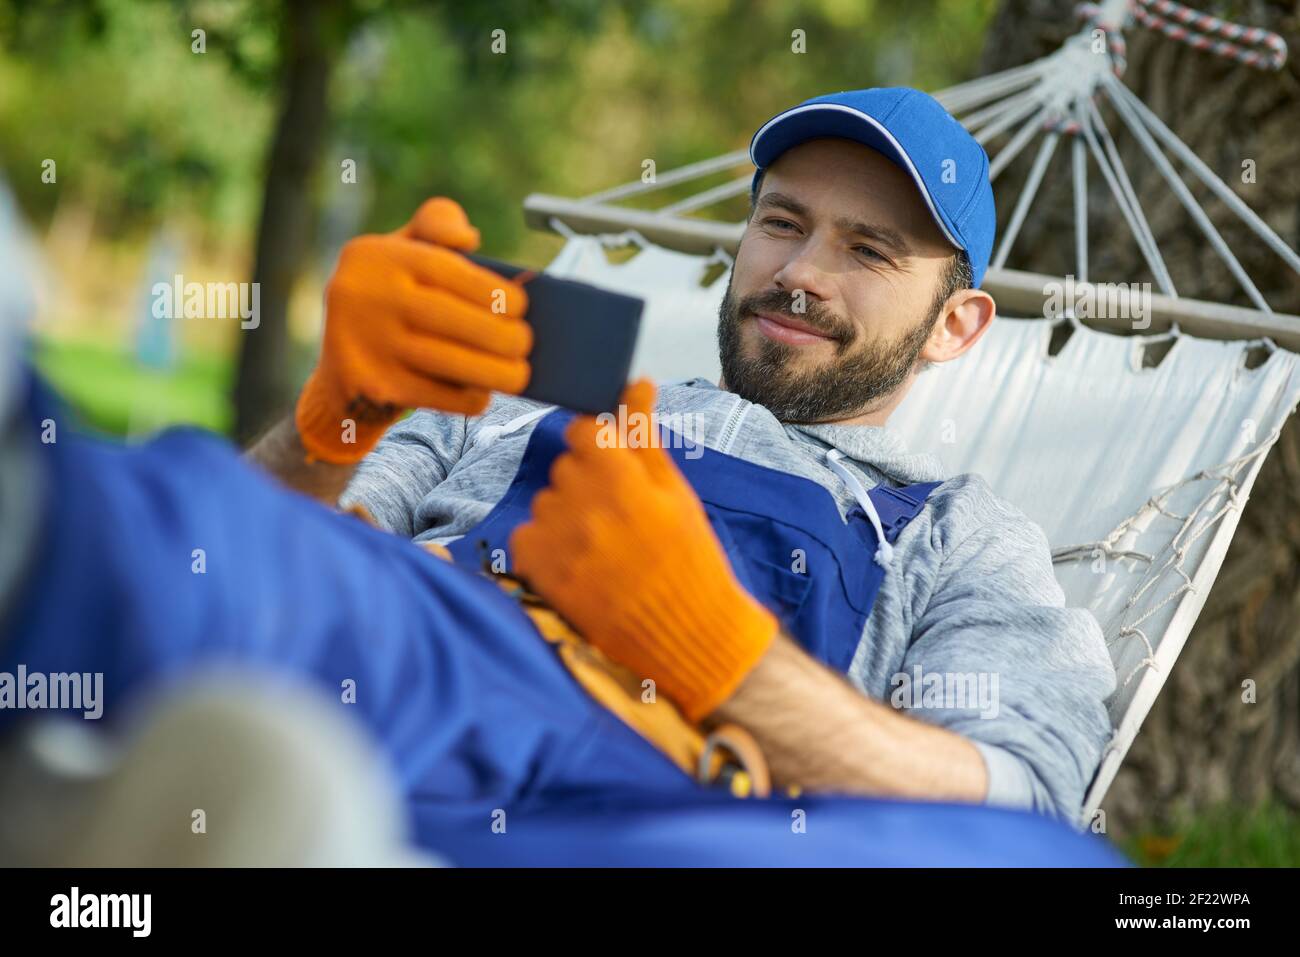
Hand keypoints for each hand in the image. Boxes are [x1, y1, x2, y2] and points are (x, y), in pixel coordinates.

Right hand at [296, 198, 531, 462]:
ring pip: (447, 360)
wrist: (341, 375)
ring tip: (519, 374)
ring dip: (495, 371)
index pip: (446, 269)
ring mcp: (363, 343)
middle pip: (449, 317)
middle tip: (524, 344)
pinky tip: (484, 392)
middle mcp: (361, 294)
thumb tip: (468, 238)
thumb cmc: (390, 301)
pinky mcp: (371, 386)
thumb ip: (435, 225)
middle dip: (500, 335)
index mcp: (375, 255)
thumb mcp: (402, 252)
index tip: (520, 307)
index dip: (492, 290)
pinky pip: (436, 394)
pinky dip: (468, 397)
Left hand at [510, 380, 777, 721]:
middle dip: (586, 482)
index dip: (599, 448)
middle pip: (564, 466)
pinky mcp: (542, 574)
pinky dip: (545, 545)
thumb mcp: (675, 491)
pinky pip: (526, 536)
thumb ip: (644, 435)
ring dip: (565, 515)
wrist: (688, 632)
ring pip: (546, 501)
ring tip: (602, 546)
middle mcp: (585, 505)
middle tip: (619, 518)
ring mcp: (559, 542)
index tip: (616, 470)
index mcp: (622, 478)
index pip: (582, 430)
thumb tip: (636, 380)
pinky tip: (577, 562)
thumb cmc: (690, 556)